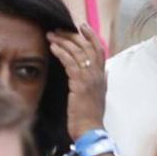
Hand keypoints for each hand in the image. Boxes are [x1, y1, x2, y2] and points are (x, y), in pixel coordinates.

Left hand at [48, 22, 107, 139]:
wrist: (89, 130)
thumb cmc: (89, 115)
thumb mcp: (97, 96)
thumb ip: (100, 81)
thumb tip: (105, 71)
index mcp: (102, 76)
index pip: (99, 50)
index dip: (91, 36)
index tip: (82, 26)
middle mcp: (98, 74)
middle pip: (87, 47)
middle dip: (72, 35)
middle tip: (58, 29)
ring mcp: (90, 79)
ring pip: (78, 53)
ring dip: (63, 42)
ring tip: (51, 35)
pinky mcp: (80, 84)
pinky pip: (70, 63)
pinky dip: (61, 53)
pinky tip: (52, 48)